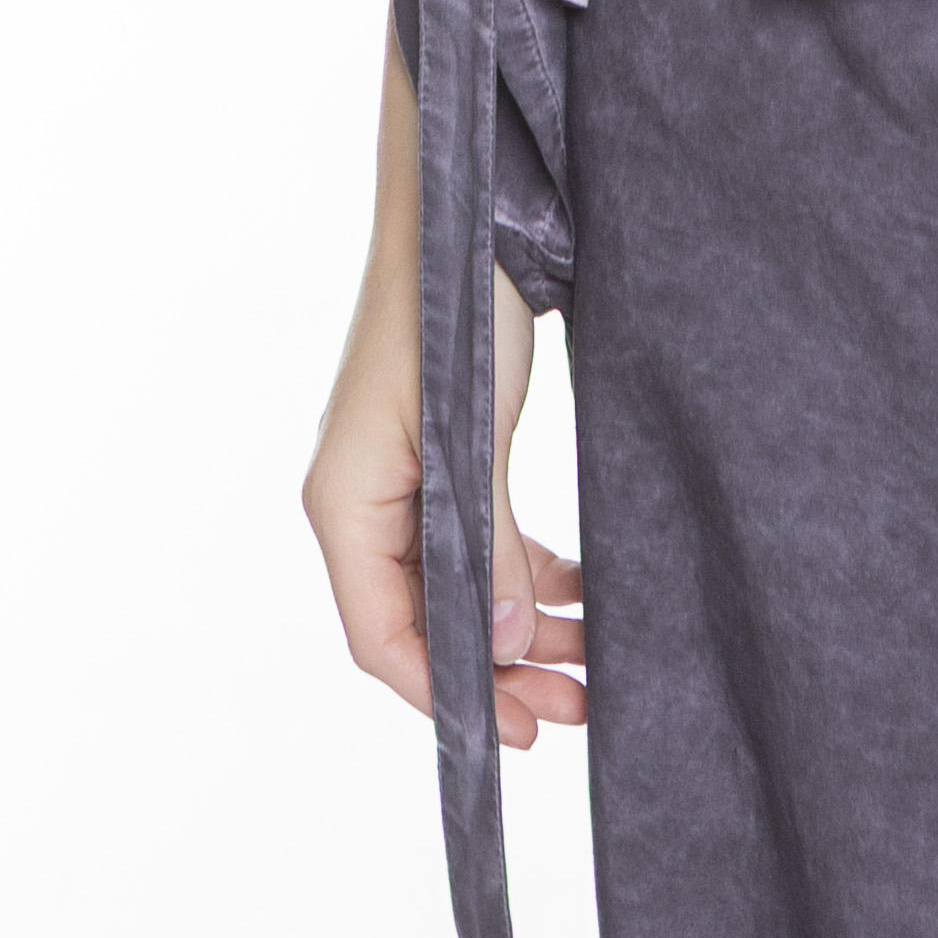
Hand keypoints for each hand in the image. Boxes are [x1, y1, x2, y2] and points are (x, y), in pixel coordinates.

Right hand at [305, 24, 585, 750]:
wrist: (464, 207)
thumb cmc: (452, 306)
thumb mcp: (470, 435)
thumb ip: (480, 546)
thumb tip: (499, 648)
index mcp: (345, 504)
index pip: (385, 638)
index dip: (453, 697)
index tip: (525, 730)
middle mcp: (364, 503)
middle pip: (426, 624)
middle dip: (501, 673)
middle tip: (580, 708)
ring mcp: (402, 480)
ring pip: (459, 589)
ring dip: (521, 631)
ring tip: (593, 664)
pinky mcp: (442, 455)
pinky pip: (478, 542)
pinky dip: (527, 576)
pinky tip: (581, 594)